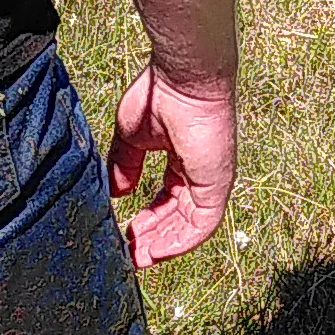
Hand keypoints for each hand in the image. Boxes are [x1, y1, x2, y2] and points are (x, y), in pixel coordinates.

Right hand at [108, 56, 236, 269]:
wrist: (181, 77)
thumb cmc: (159, 95)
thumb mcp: (131, 137)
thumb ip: (124, 165)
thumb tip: (116, 192)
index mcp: (182, 160)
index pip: (167, 199)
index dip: (148, 220)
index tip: (126, 234)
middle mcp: (200, 173)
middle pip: (178, 217)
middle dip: (155, 238)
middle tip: (131, 254)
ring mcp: (211, 180)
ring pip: (190, 226)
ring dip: (165, 245)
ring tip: (139, 258)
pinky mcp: (217, 184)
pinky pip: (203, 225)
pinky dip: (181, 242)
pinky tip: (157, 251)